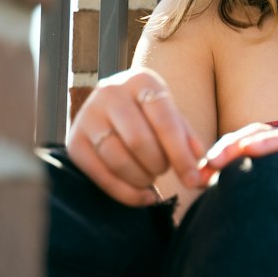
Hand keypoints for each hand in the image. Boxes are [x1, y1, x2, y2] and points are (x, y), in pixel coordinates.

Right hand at [66, 68, 210, 207]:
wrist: (111, 110)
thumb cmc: (150, 116)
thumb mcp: (171, 117)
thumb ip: (187, 140)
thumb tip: (202, 168)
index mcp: (141, 81)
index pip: (164, 121)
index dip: (181, 155)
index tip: (194, 180)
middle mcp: (110, 92)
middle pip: (139, 141)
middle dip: (159, 165)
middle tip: (165, 170)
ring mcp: (87, 116)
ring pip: (119, 160)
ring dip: (143, 179)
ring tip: (151, 177)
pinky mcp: (75, 142)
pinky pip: (101, 176)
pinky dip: (126, 193)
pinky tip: (144, 195)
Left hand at [200, 124, 277, 218]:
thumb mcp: (262, 209)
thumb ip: (235, 192)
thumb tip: (198, 180)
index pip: (253, 139)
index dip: (229, 145)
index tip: (205, 166)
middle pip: (272, 137)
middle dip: (243, 143)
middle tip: (217, 158)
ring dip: (273, 144)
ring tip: (249, 150)